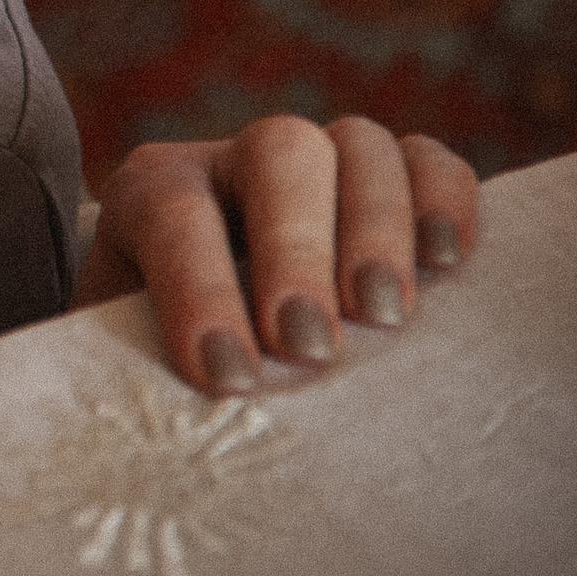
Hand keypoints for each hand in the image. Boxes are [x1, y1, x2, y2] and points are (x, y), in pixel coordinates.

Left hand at [76, 114, 478, 394]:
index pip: (173, 213)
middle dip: (297, 248)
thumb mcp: (128, 353)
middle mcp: (235, 160)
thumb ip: (141, 369)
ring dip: (379, 227)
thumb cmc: (158, 359)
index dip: (200, 289)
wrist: (195, 337)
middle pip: (280, 153)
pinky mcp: (390, 180)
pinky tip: (449, 262)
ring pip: (361, 145)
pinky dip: (446, 200)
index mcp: (153, 190)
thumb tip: (177, 430)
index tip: (227, 374)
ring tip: (387, 316)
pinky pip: (429, 162)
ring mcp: (320, 159)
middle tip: (308, 346)